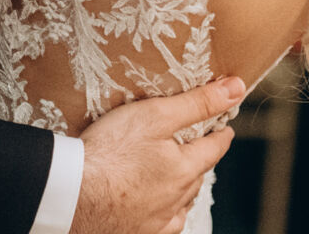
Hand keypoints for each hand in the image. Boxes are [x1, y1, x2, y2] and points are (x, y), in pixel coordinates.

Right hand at [72, 76, 243, 233]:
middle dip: (199, 159)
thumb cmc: (111, 152)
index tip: (224, 127)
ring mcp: (158, 220)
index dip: (220, 133)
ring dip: (184, 187)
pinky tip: (159, 208)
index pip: (214, 148)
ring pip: (182, 202)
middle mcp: (177, 199)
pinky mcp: (137, 232)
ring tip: (178, 175)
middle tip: (196, 145)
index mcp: (186, 169)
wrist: (74, 194)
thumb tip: (235, 89)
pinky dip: (166, 212)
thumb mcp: (155, 115)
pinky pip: (163, 224)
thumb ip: (196, 103)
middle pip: (198, 174)